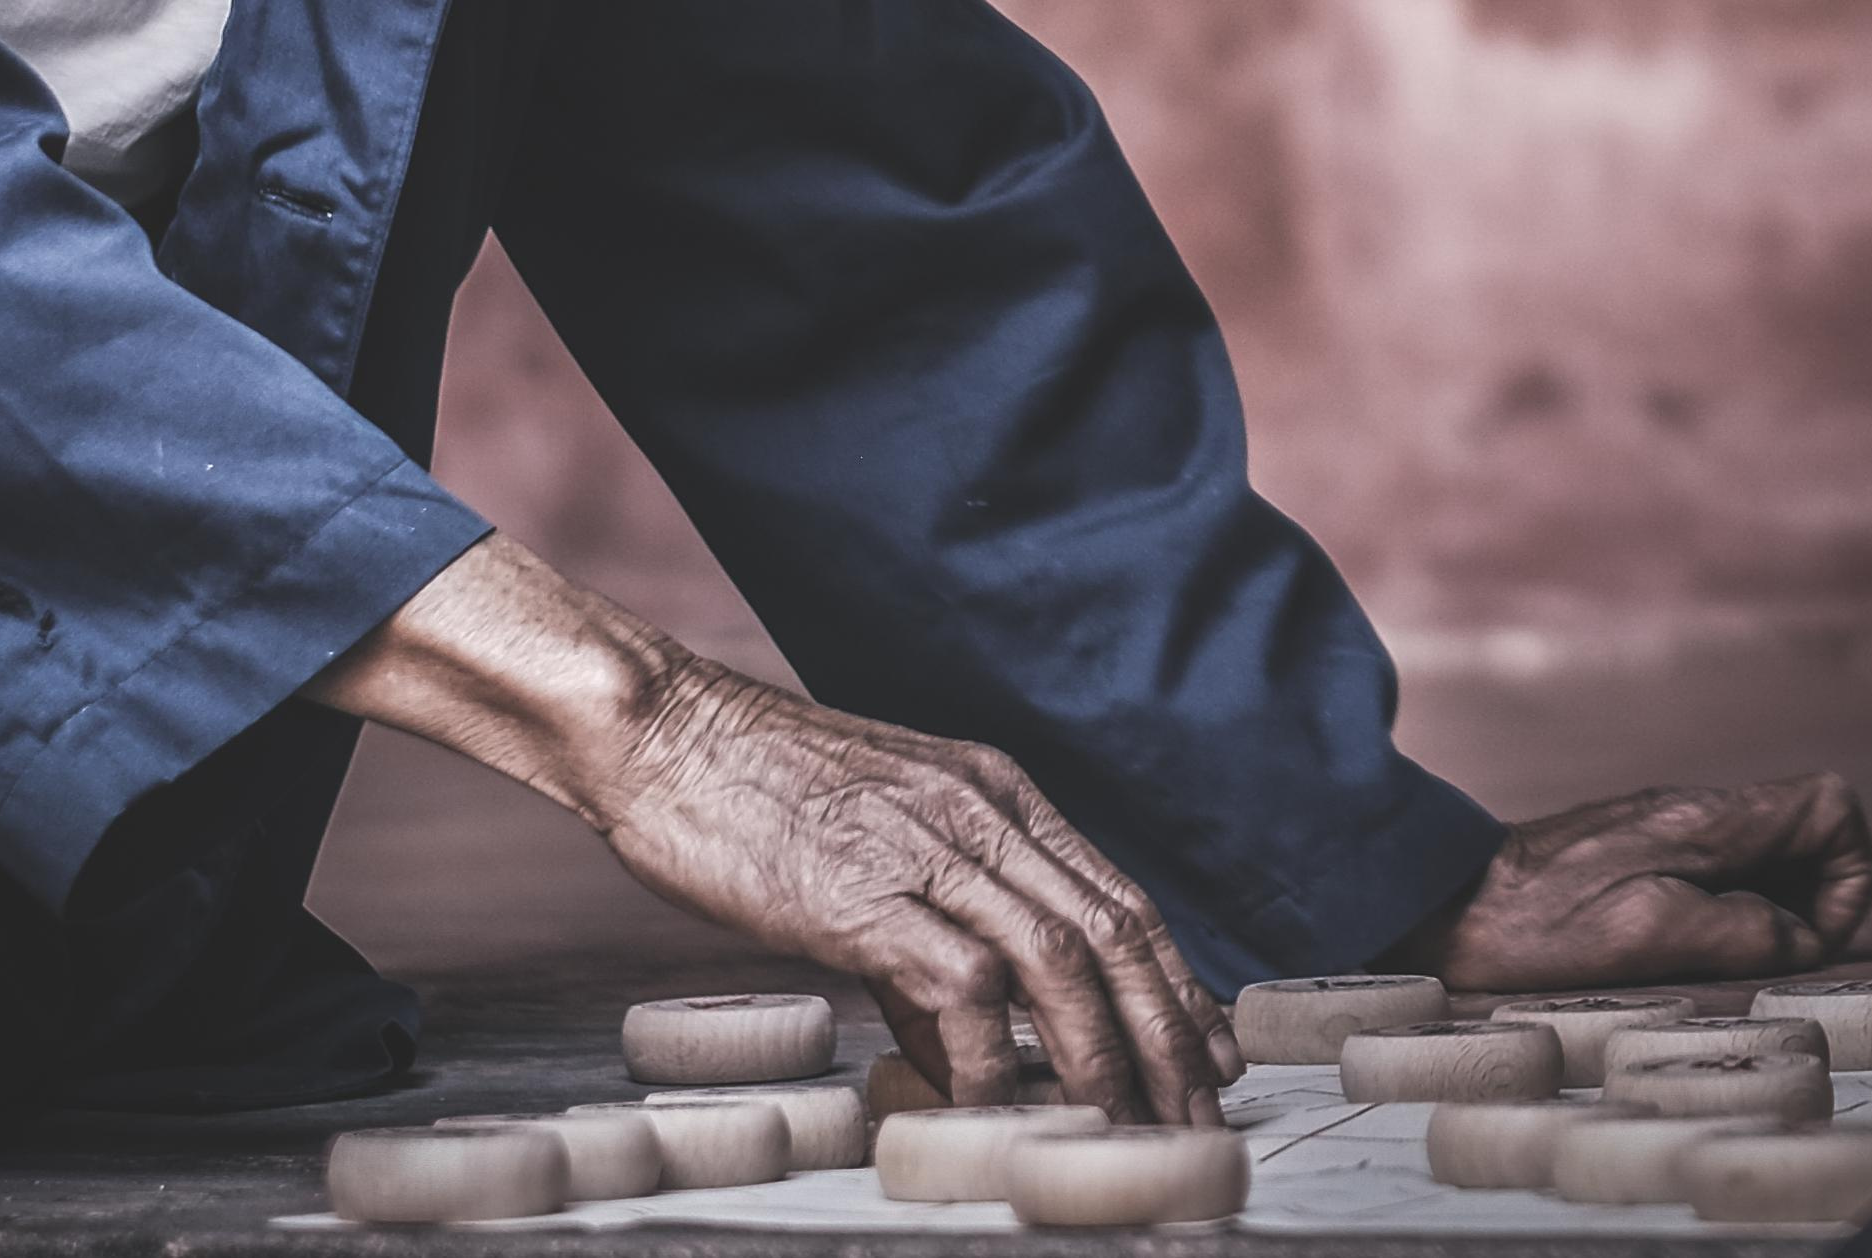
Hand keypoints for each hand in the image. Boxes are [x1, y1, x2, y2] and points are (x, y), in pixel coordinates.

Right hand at [605, 661, 1239, 1122]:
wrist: (662, 734)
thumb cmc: (750, 791)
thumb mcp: (872, 841)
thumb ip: (928, 936)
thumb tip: (958, 1048)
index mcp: (992, 789)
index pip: (1119, 895)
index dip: (1176, 984)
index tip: (1210, 1058)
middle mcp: (980, 811)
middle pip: (1114, 935)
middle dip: (1171, 1040)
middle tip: (1197, 1125)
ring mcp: (926, 848)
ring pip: (1062, 965)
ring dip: (1107, 1062)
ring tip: (1126, 1136)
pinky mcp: (865, 896)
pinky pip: (963, 994)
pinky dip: (990, 1064)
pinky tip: (991, 1114)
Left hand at [1386, 771, 1871, 989]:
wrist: (1456, 898)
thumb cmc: (1545, 923)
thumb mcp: (1651, 935)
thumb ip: (1740, 929)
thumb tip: (1799, 936)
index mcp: (1705, 821)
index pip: (1830, 804)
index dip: (1849, 874)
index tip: (1809, 933)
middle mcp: (1694, 811)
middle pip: (1808, 829)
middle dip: (1820, 897)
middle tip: (1776, 952)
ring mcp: (1668, 827)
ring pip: (1768, 852)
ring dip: (1777, 907)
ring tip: (1730, 954)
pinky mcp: (1642, 848)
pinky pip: (1723, 867)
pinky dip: (1733, 907)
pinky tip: (1690, 945)